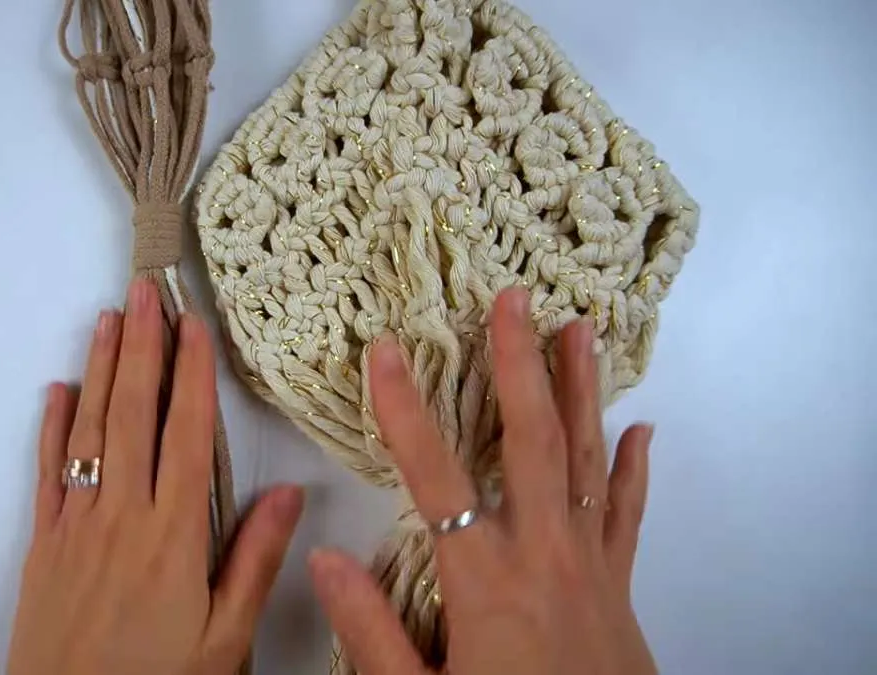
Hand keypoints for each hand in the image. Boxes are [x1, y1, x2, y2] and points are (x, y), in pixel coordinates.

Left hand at [7, 278, 303, 674]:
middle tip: (143, 290)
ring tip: (107, 319)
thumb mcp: (224, 639)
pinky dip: (51, 428)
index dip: (190, 375)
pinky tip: (57, 390)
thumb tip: (288, 494)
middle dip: (141, 348)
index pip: (187, 435)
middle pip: (132, 416)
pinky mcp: (43, 545)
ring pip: (89, 430)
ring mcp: (77, 526)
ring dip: (99, 370)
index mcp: (175, 535)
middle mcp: (123, 517)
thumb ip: (253, 562)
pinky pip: (47, 474)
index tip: (193, 324)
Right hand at [310, 288, 656, 674]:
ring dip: (582, 392)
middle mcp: (543, 557)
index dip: (404, 411)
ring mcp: (590, 569)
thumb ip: (370, 630)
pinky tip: (639, 429)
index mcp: (484, 581)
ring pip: (588, 462)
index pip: (434, 477)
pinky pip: (628, 516)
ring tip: (580, 331)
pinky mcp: (620, 590)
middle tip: (515, 300)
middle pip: (532, 443)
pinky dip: (634, 469)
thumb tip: (323, 557)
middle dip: (519, 366)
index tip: (382, 352)